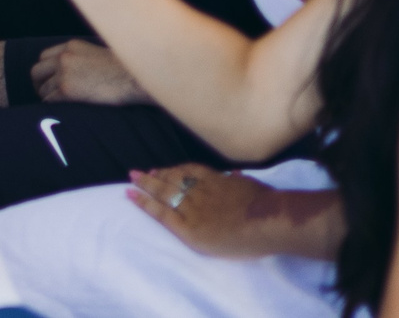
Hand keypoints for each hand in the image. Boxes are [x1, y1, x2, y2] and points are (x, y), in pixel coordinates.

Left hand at [30, 38, 149, 104]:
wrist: (132, 77)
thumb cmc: (123, 69)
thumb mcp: (98, 53)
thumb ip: (81, 58)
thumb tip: (75, 72)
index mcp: (71, 46)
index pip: (44, 56)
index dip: (45, 71)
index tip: (48, 80)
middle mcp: (64, 57)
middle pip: (36, 71)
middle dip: (39, 84)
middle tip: (46, 94)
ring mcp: (64, 73)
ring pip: (42, 88)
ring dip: (47, 97)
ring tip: (57, 105)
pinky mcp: (67, 90)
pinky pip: (49, 101)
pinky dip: (52, 107)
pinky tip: (61, 111)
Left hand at [127, 167, 343, 259]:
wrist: (268, 221)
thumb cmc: (267, 206)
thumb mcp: (251, 186)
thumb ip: (238, 181)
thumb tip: (233, 175)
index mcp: (216, 180)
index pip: (189, 172)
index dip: (173, 171)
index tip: (161, 170)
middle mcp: (200, 190)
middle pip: (172, 179)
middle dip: (154, 176)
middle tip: (137, 173)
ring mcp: (193, 208)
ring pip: (164, 193)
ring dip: (145, 185)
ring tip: (131, 181)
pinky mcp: (189, 228)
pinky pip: (162, 213)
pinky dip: (144, 203)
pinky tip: (131, 196)